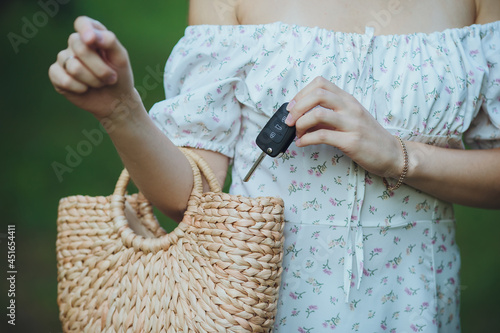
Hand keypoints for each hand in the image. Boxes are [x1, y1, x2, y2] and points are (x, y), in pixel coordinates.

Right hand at [48, 16, 139, 119]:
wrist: (115, 101)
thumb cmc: (119, 76)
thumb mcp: (120, 58)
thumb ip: (109, 41)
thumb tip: (92, 36)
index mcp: (92, 34)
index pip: (82, 23)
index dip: (85, 30)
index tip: (91, 41)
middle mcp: (75, 44)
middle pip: (80, 48)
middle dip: (100, 68)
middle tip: (111, 78)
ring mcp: (63, 58)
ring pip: (74, 67)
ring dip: (93, 80)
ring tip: (100, 84)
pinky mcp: (56, 74)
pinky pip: (65, 80)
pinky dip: (80, 88)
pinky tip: (85, 89)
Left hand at [285, 76, 403, 178]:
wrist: (392, 154)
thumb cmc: (368, 136)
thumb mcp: (348, 120)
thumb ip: (327, 116)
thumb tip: (300, 118)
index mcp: (348, 99)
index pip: (320, 83)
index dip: (301, 93)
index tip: (292, 107)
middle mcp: (350, 108)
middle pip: (317, 94)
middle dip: (297, 107)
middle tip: (289, 120)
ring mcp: (352, 124)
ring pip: (318, 114)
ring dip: (300, 124)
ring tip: (296, 134)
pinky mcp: (351, 142)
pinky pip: (323, 136)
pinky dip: (306, 139)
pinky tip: (302, 144)